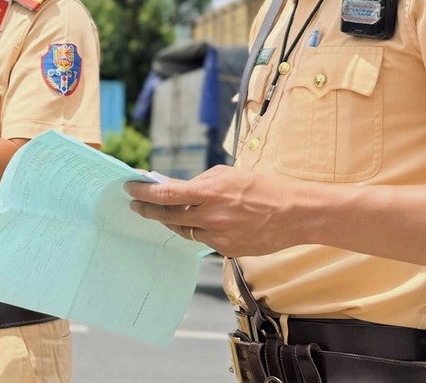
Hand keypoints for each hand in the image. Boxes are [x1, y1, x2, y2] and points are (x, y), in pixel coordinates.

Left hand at [124, 165, 305, 256]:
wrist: (295, 214)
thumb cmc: (263, 188)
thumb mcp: (227, 175)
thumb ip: (198, 182)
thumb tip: (173, 186)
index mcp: (210, 193)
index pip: (166, 195)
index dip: (144, 193)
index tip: (130, 189)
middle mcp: (211, 217)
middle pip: (167, 217)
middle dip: (147, 210)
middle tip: (135, 205)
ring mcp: (219, 237)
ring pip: (183, 230)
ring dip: (172, 221)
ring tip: (164, 212)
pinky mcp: (227, 250)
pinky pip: (203, 240)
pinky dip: (197, 230)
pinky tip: (198, 222)